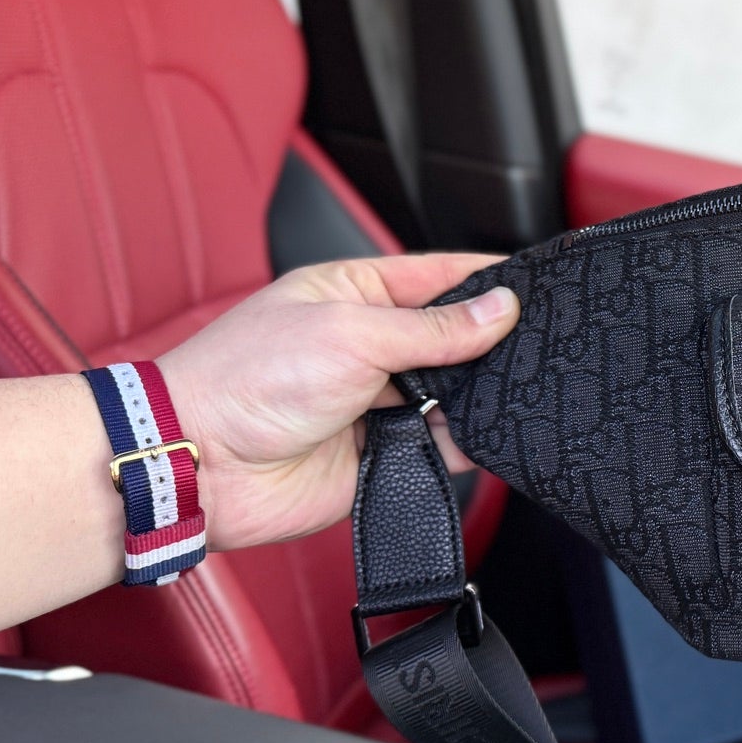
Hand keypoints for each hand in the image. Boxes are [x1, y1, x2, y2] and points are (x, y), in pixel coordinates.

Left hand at [158, 255, 519, 549]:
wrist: (202, 466)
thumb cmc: (245, 380)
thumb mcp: (350, 333)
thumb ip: (433, 328)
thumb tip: (499, 310)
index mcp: (354, 295)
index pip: (438, 276)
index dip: (488, 279)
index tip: (537, 283)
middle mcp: (369, 346)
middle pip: (453, 338)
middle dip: (492, 342)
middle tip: (539, 342)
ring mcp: (376, 402)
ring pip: (454, 395)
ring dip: (482, 394)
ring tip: (517, 388)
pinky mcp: (383, 454)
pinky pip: (442, 447)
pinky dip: (468, 442)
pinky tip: (488, 434)